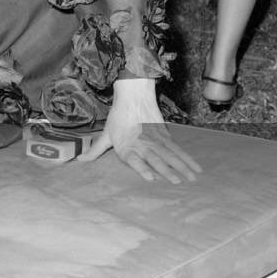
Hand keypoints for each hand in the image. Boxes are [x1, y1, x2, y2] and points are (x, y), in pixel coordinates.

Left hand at [78, 78, 200, 183]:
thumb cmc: (118, 117)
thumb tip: (80, 160)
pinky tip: (196, 168)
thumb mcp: (106, 134)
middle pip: (156, 158)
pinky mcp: (165, 135)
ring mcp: (156, 139)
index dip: (142, 168)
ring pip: (170, 154)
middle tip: (177, 182)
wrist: (133, 95)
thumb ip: (96, 149)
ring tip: (192, 179)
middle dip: (167, 170)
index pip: (135, 159)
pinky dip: (187, 158)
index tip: (151, 177)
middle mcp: (142, 144)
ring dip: (181, 167)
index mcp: (127, 146)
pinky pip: (178, 149)